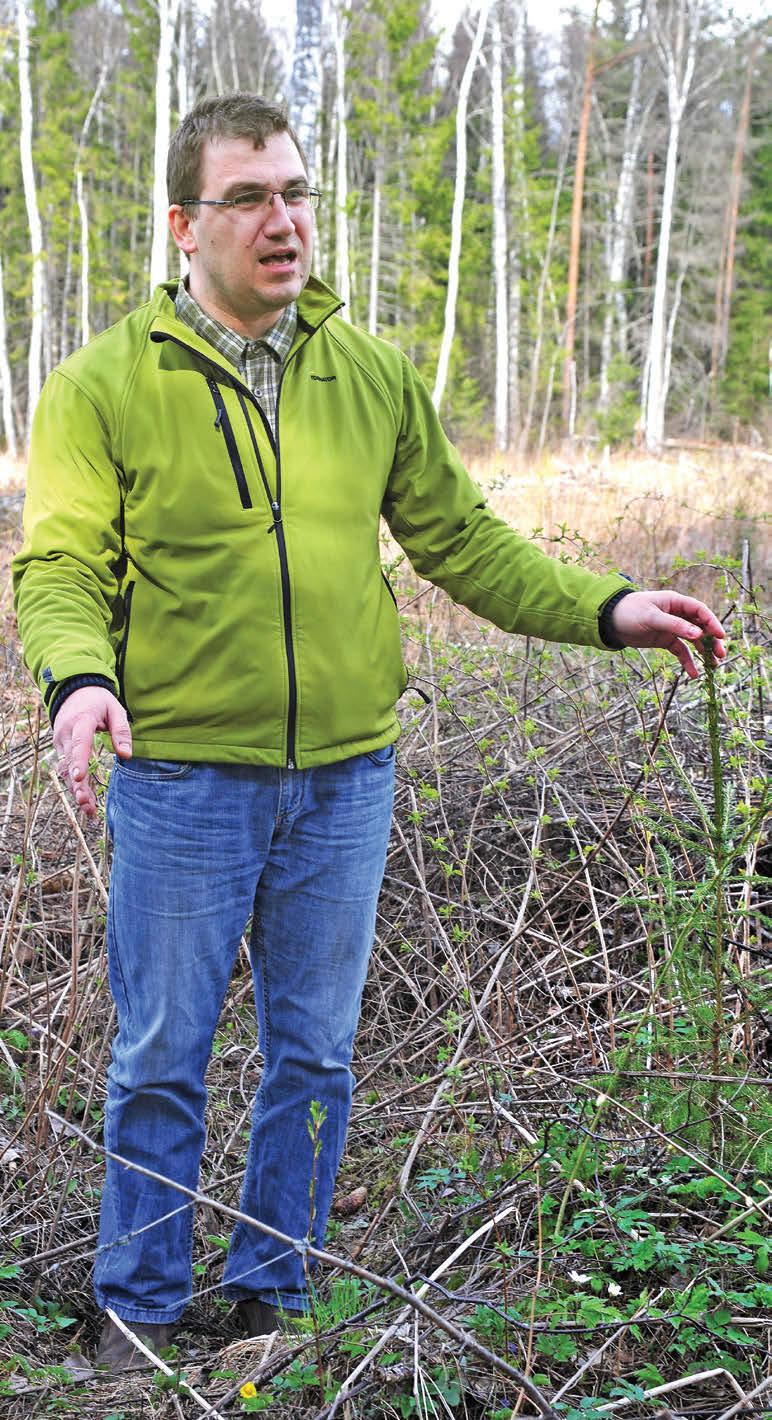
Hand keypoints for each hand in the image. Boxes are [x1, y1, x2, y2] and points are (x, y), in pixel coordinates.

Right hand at [52, 687, 131, 817]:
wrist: (73, 691)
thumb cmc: (98, 700)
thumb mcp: (115, 708)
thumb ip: (121, 731)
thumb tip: (126, 755)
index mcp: (81, 721)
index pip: (79, 742)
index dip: (79, 760)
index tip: (80, 777)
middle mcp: (66, 733)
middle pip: (70, 762)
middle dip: (77, 784)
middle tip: (86, 803)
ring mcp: (60, 742)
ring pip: (65, 770)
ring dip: (76, 790)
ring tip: (88, 810)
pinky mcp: (60, 749)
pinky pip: (65, 770)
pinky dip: (74, 786)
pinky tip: (85, 801)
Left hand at [609, 590, 726, 678]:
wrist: (610, 621)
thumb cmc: (629, 611)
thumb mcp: (652, 617)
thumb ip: (674, 625)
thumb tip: (698, 634)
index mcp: (676, 602)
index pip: (700, 611)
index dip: (712, 622)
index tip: (720, 636)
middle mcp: (677, 614)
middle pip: (701, 627)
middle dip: (712, 641)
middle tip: (721, 655)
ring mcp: (672, 628)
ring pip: (694, 640)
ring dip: (704, 652)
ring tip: (713, 666)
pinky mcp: (665, 640)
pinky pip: (681, 651)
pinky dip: (688, 662)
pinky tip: (694, 674)